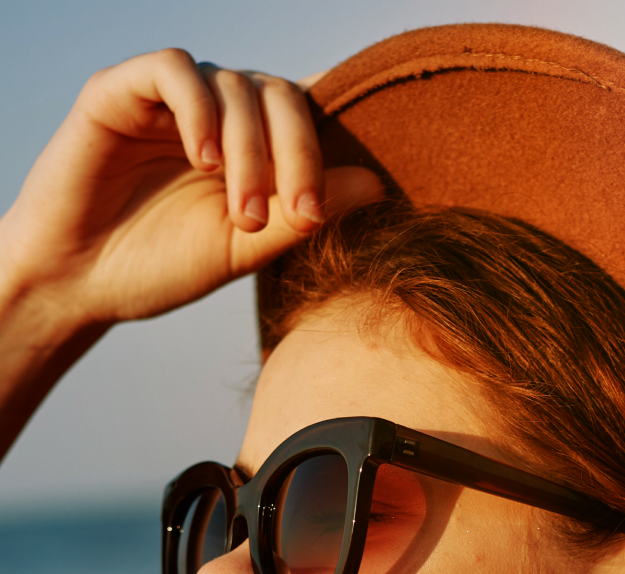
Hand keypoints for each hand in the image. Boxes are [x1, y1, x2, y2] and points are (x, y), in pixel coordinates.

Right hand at [0, 49, 380, 328]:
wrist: (80, 284)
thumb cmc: (163, 267)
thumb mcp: (246, 248)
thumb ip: (303, 215)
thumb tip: (375, 184)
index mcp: (250, 147)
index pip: (303, 120)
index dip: (321, 155)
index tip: (318, 215)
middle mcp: (216, 114)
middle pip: (280, 95)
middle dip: (297, 155)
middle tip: (295, 216)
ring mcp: (170, 99)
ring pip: (235, 85)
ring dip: (251, 150)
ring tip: (243, 212)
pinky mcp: (121, 90)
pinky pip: (174, 70)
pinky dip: (200, 110)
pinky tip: (204, 161)